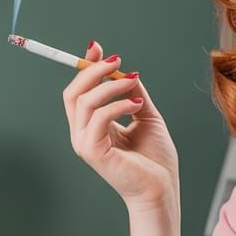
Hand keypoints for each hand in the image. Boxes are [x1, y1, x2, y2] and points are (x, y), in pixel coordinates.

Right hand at [62, 41, 178, 211]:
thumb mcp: (146, 116)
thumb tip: (125, 70)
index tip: (97, 47)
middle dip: (92, 70)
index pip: (79, 91)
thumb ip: (133, 93)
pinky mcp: (93, 152)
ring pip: (84, 101)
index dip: (84, 66)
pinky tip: (137, 104)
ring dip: (110, 85)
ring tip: (134, 84)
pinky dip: (118, 104)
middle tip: (117, 61)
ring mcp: (85, 144)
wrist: (162, 189)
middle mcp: (83, 134)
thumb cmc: (155, 159)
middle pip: (73, 92)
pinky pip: (98, 118)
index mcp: (92, 126)